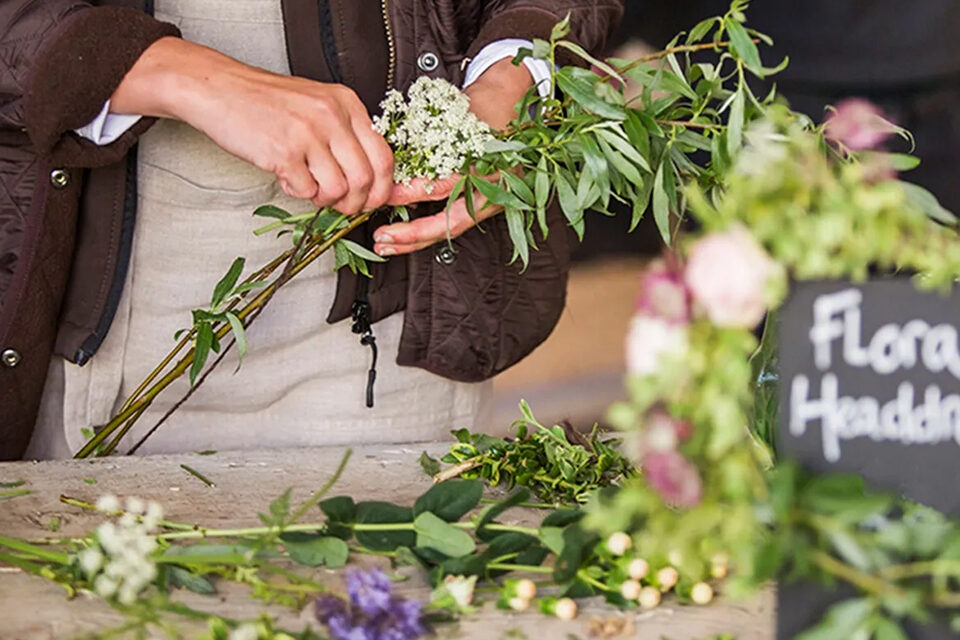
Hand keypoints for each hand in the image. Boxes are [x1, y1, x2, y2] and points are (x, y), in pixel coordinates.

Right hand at [110, 37, 392, 213]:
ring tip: (308, 185)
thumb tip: (368, 179)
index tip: (372, 201)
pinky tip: (287, 177)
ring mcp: (308, 134)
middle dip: (356, 203)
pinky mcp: (283, 153)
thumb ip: (345, 134)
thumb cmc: (267, 101)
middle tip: (342, 206)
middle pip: (365, 179)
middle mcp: (331, 116)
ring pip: (338, 190)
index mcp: (346, 103)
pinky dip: (298, 193)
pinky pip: (307, 191)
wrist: (220, 89)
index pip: (383, 156)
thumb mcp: (318, 104)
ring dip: (325, 199)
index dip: (382, 188)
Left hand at [373, 58, 534, 255]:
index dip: (415, 193)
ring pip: (452, 228)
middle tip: (384, 237)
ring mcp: (492, 199)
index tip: (388, 194)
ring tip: (388, 244)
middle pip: (452, 222)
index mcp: (489, 163)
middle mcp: (494, 188)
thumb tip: (389, 165)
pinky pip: (454, 222)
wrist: (509, 102)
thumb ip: (427, 141)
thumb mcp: (453, 116)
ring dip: (417, 239)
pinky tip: (406, 237)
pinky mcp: (484, 204)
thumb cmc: (484, 104)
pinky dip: (428, 231)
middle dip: (414, 234)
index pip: (448, 186)